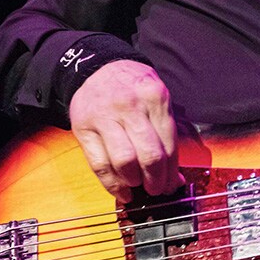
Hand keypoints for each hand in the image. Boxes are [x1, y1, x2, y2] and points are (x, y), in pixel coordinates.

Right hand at [68, 59, 185, 200]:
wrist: (98, 68)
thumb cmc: (133, 89)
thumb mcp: (156, 99)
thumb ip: (167, 134)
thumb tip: (175, 177)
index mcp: (154, 98)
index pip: (168, 145)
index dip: (172, 172)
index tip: (173, 185)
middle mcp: (130, 106)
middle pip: (148, 155)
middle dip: (156, 181)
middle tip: (156, 189)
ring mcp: (104, 117)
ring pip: (124, 161)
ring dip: (134, 182)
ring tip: (138, 185)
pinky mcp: (84, 128)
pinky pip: (99, 164)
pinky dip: (112, 184)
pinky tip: (121, 190)